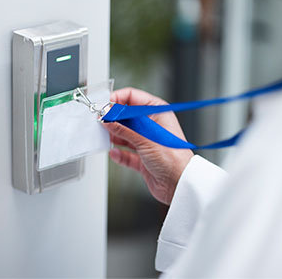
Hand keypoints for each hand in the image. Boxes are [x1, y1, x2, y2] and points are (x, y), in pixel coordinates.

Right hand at [104, 88, 193, 204]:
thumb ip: (123, 128)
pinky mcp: (142, 158)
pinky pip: (126, 153)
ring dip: (114, 136)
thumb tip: (108, 119)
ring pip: (124, 134)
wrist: (180, 184)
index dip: (117, 100)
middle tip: (101, 121)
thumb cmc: (174, 158)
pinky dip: (119, 153)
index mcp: (158, 113)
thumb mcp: (144, 139)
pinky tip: (114, 153)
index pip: (133, 98)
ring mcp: (146, 142)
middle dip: (113, 119)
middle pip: (126, 116)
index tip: (105, 106)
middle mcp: (152, 126)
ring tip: (105, 136)